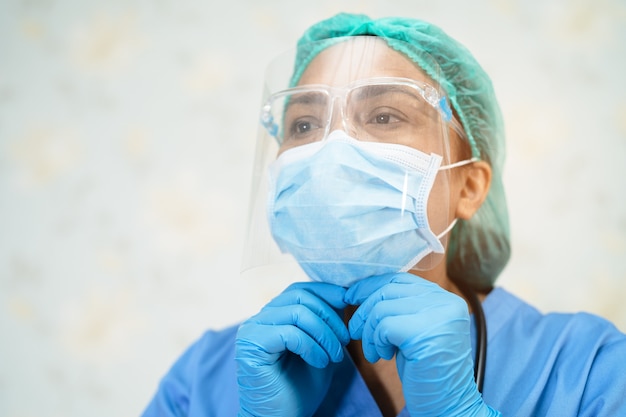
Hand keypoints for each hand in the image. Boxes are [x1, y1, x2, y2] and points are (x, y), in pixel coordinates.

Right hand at [235, 282, 349, 416]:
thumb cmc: (299, 389)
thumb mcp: (320, 348)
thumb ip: (326, 322)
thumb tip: (343, 294)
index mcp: (274, 316)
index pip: (300, 290)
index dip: (326, 291)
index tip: (348, 302)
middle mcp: (259, 318)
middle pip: (299, 296)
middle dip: (329, 316)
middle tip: (345, 340)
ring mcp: (252, 330)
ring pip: (297, 313)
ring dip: (324, 334)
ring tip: (335, 357)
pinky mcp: (251, 345)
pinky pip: (289, 333)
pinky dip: (311, 346)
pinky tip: (320, 362)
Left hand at [345, 273, 499, 416]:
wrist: (448, 407)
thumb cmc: (426, 372)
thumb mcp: (414, 331)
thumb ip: (401, 308)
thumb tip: (361, 290)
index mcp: (447, 299)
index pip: (400, 279)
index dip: (371, 286)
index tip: (351, 297)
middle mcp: (447, 303)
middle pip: (389, 289)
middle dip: (364, 310)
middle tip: (354, 331)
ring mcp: (439, 316)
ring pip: (382, 307)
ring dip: (369, 332)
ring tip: (375, 352)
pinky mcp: (425, 332)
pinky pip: (383, 325)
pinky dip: (376, 342)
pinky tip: (383, 357)